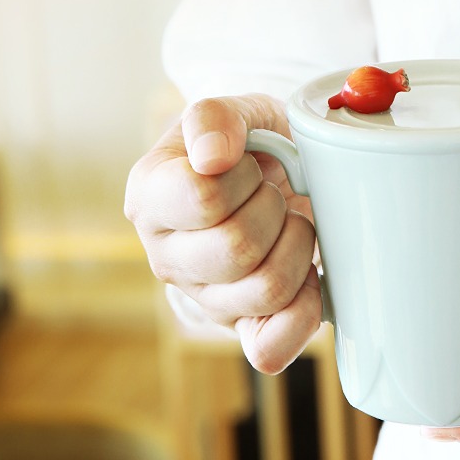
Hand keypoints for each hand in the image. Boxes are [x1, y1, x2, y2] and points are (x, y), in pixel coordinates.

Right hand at [125, 93, 321, 373]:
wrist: (273, 175)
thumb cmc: (250, 145)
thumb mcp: (235, 111)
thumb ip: (215, 118)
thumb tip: (212, 157)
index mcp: (152, 197)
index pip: (203, 198)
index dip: (245, 177)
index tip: (250, 164)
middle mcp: (168, 256)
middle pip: (237, 248)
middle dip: (276, 211)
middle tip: (275, 194)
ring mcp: (205, 298)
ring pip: (266, 291)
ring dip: (298, 248)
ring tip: (291, 225)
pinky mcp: (241, 327)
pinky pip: (270, 347)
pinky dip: (303, 311)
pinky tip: (307, 276)